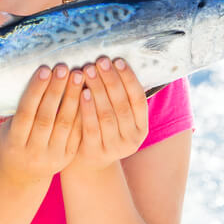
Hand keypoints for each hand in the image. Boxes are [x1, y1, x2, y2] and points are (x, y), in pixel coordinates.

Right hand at [0, 63, 82, 185]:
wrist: (25, 174)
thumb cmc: (15, 140)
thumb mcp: (8, 128)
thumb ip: (17, 108)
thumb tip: (27, 74)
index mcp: (14, 141)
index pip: (26, 112)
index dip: (35, 90)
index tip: (45, 69)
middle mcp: (33, 150)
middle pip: (46, 117)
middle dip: (56, 90)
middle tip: (64, 68)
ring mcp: (52, 155)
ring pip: (64, 124)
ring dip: (72, 98)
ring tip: (78, 76)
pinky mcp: (68, 156)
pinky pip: (77, 132)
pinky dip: (82, 112)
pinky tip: (87, 93)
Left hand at [67, 56, 148, 173]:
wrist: (89, 162)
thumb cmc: (103, 129)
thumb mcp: (118, 117)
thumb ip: (118, 96)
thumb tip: (113, 61)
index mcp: (142, 127)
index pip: (138, 100)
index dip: (129, 79)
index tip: (118, 60)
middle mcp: (132, 139)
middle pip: (122, 105)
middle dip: (111, 81)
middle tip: (100, 62)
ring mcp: (114, 148)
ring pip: (107, 115)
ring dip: (98, 91)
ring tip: (89, 71)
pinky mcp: (96, 152)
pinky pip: (91, 127)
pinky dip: (87, 109)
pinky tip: (82, 93)